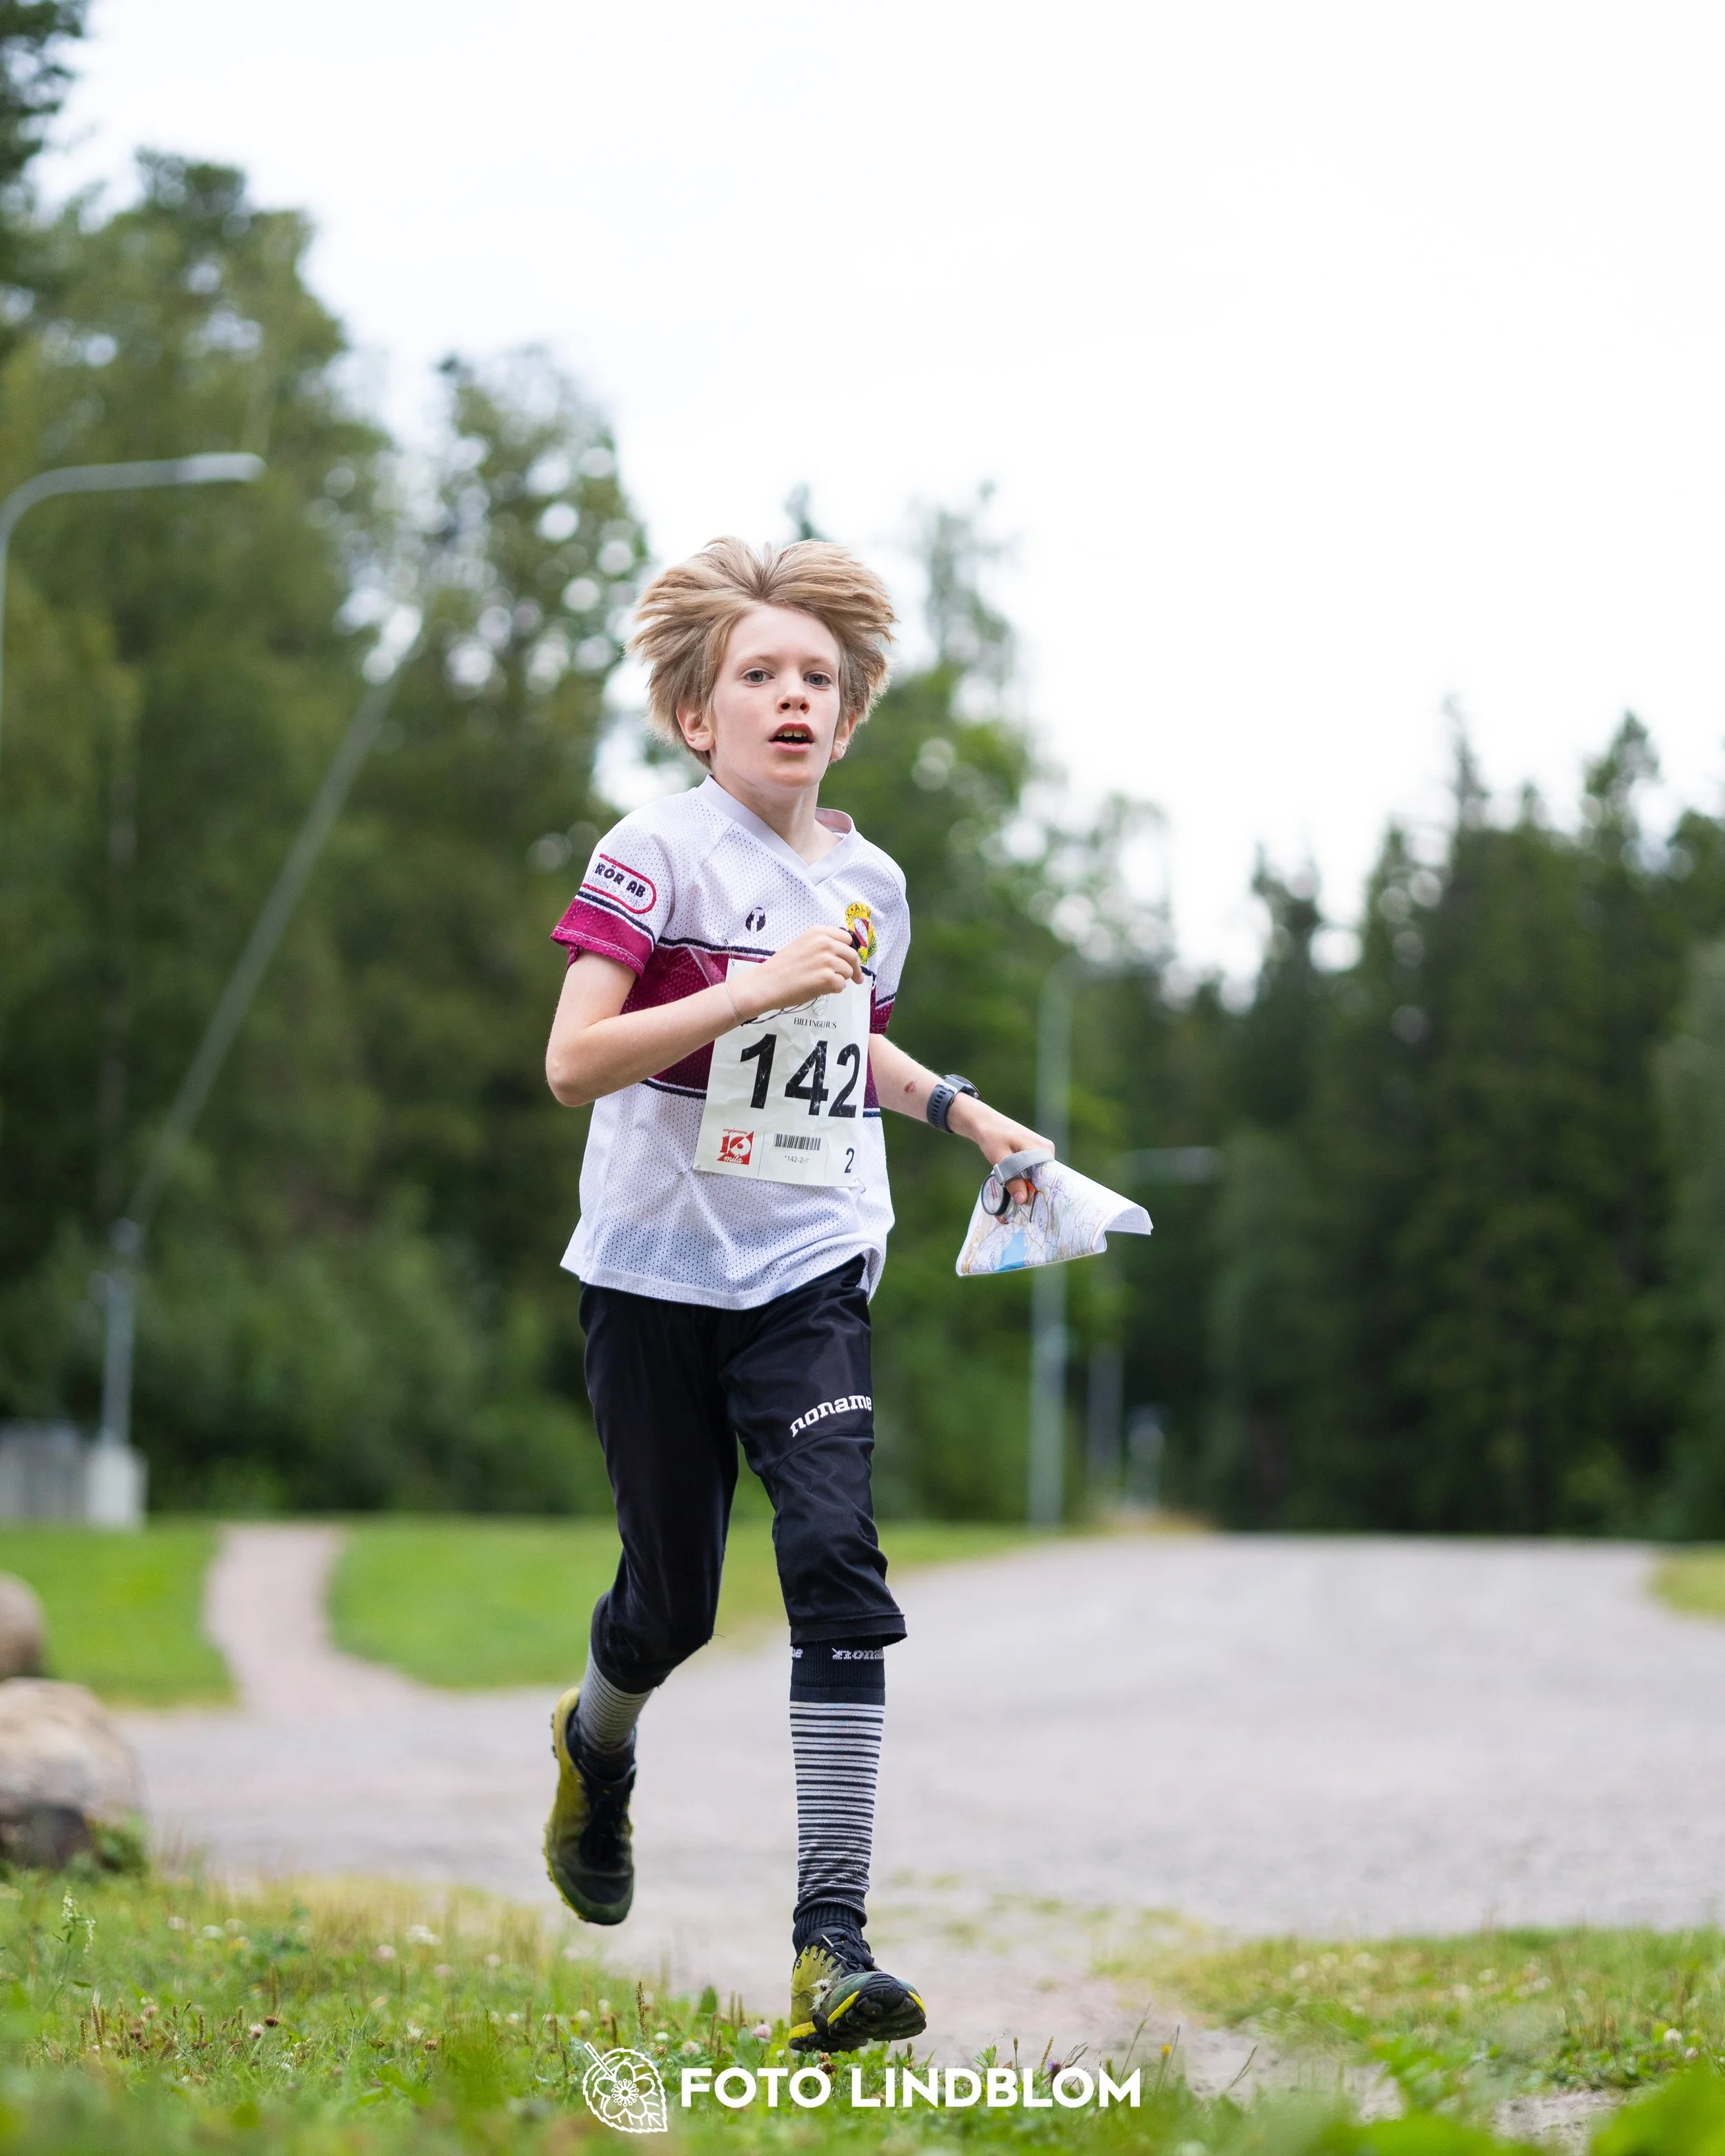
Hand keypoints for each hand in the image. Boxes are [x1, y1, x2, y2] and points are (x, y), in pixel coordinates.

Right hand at [732, 925, 862, 1018]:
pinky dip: (834, 990)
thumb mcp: (802, 945)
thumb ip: (822, 945)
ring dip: (840, 979)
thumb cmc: (781, 967)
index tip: (852, 960)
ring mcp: (827, 960)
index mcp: (818, 932)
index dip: (850, 951)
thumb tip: (842, 955)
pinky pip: (841, 985)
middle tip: (855, 979)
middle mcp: (825, 943)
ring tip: (823, 983)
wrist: (766, 983)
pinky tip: (820, 989)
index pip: (847, 939)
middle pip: (852, 955)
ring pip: (848, 972)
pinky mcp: (828, 978)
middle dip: (853, 968)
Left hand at [947, 1097, 1054, 1205]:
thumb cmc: (992, 1137)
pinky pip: (1035, 1170)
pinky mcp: (1036, 1153)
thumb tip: (1023, 1200)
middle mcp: (1047, 1149)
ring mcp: (1042, 1150)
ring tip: (1018, 1199)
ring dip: (1028, 1185)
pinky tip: (1017, 1187)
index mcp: (1042, 1148)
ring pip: (1039, 1175)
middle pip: (1045, 1177)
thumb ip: (1012, 1180)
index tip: (1032, 1206)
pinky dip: (1026, 1178)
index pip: (1049, 1176)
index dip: (1041, 1192)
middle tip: (1022, 1205)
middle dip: (1034, 1190)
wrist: (985, 1123)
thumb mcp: (1000, 1160)